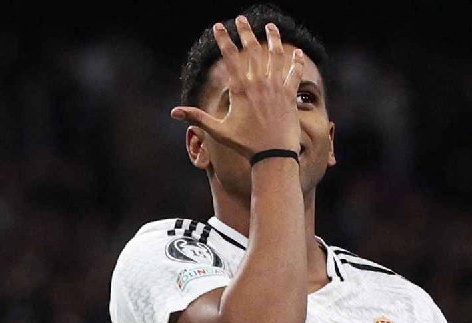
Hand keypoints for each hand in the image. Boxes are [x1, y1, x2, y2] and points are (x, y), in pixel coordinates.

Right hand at [171, 16, 304, 157]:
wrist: (274, 155)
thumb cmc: (245, 145)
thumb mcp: (219, 131)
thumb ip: (197, 117)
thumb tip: (174, 112)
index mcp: (240, 90)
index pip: (229, 57)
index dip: (223, 39)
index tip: (218, 26)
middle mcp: (258, 85)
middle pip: (252, 50)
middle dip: (245, 31)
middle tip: (241, 18)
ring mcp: (276, 88)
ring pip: (275, 56)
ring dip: (273, 38)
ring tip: (270, 26)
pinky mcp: (290, 96)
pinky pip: (294, 73)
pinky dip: (296, 61)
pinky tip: (297, 52)